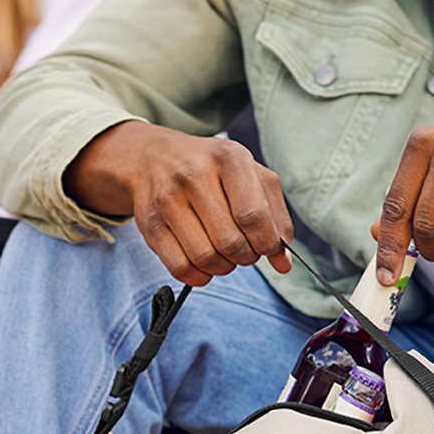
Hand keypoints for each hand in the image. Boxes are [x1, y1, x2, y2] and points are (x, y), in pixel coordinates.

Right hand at [64, 121, 292, 285]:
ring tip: (226, 255)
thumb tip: (283, 263)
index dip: (266, 243)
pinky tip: (205, 264)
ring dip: (224, 268)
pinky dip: (199, 276)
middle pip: (231, 242)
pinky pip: (180, 267)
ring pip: (206, 258)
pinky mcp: (150, 224)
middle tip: (245, 250)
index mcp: (229, 158)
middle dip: (246, 257)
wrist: (154, 157)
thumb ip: (275, 218)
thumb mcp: (252, 177)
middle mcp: (195, 174)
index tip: (267, 246)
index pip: (254, 216)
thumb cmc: (213, 169)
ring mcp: (168, 199)